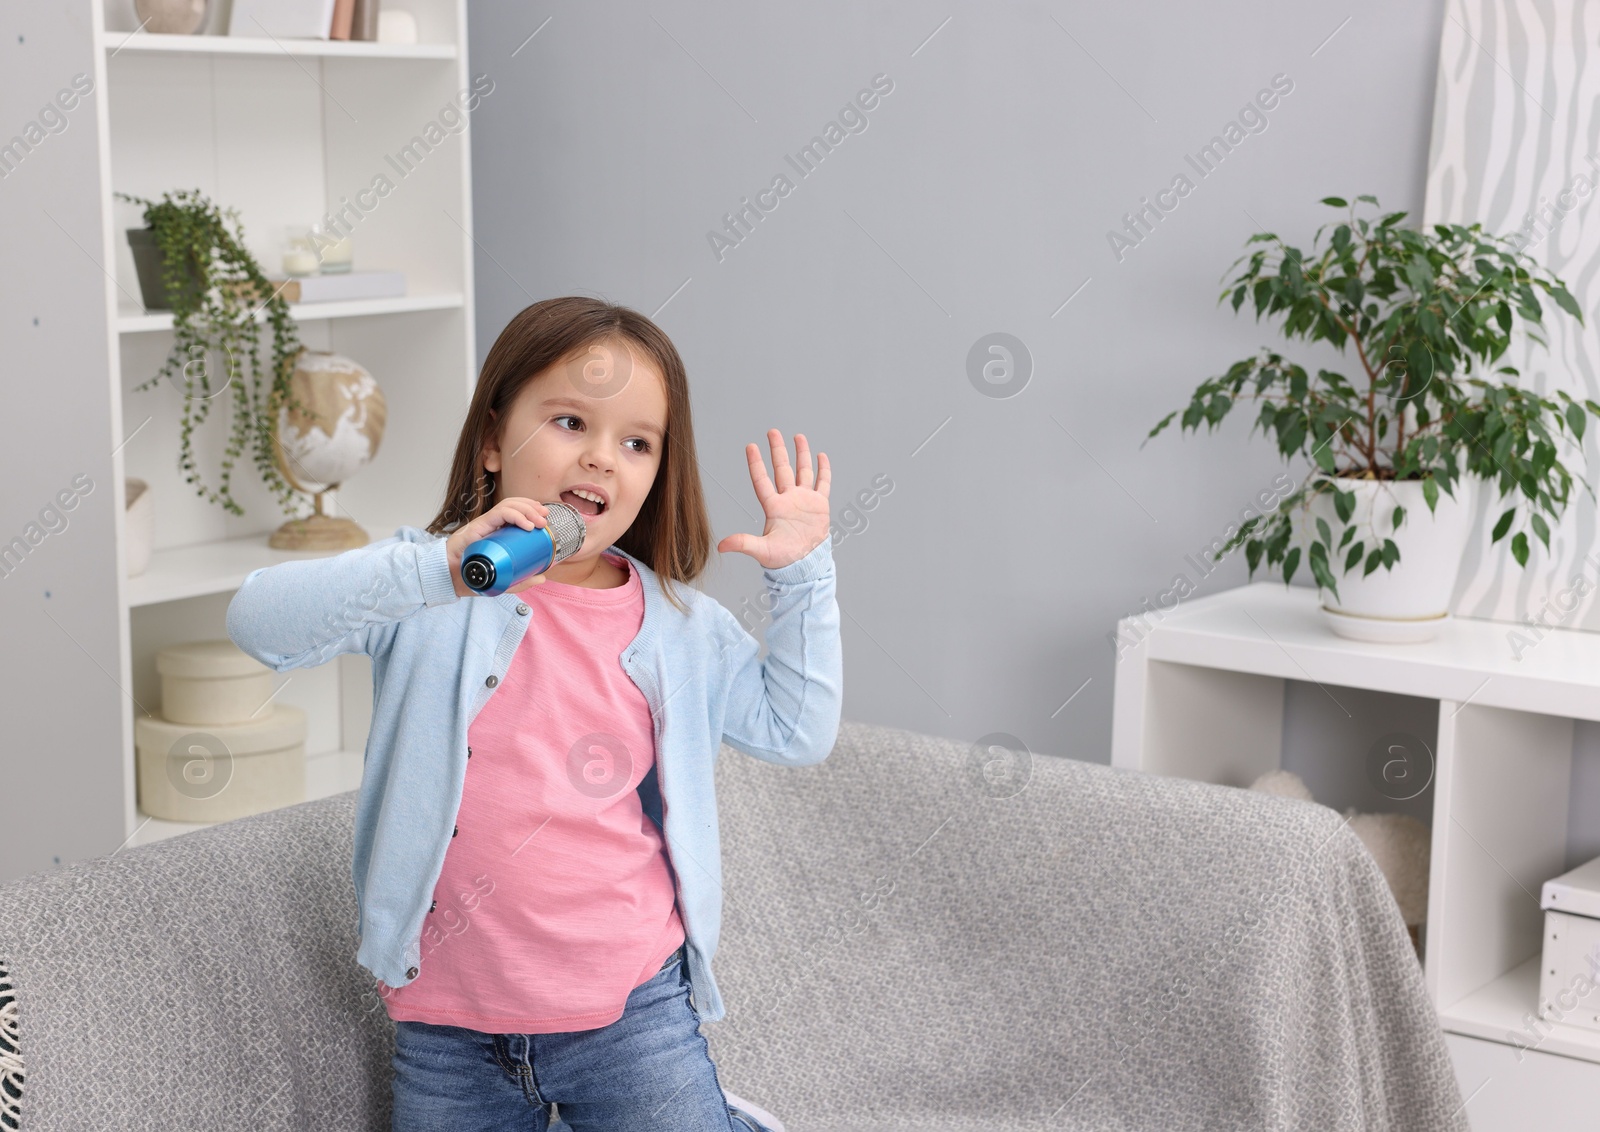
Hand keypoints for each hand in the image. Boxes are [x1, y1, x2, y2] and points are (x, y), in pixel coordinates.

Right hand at [447, 498, 549, 597]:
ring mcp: (485, 523)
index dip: (531, 510)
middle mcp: (492, 524)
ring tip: (539, 522)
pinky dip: (515, 515)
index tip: (544, 518)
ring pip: (508, 505)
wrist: (450, 577)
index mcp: (497, 532)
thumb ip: (521, 580)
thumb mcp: (503, 580)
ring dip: (527, 509)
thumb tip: (541, 577)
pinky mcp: (479, 525)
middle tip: (544, 518)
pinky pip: (499, 513)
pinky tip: (526, 525)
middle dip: (532, 507)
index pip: (515, 512)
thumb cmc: (472, 575)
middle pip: (514, 505)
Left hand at [716, 429, 831, 569]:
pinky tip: (821, 456)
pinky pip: (822, 483)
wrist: (805, 564)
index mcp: (773, 507)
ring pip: (803, 471)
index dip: (756, 463)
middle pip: (782, 469)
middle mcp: (788, 499)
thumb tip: (721, 546)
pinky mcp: (819, 505)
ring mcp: (804, 500)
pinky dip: (823, 470)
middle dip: (778, 450)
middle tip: (773, 432)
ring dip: (801, 454)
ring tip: (798, 436)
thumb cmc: (783, 559)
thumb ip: (743, 543)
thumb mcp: (762, 550)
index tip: (751, 446)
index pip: (762, 480)